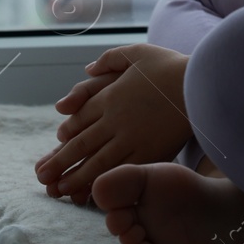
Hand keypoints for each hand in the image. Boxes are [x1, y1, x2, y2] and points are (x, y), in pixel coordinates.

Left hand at [34, 43, 191, 204]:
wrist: (203, 83)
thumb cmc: (172, 66)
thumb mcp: (137, 51)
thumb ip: (109, 59)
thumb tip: (87, 69)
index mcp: (110, 96)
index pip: (79, 118)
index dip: (65, 134)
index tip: (56, 146)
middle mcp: (115, 119)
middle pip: (81, 144)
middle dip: (59, 161)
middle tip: (41, 178)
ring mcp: (132, 138)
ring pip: (96, 162)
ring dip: (75, 177)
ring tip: (60, 190)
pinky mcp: (150, 153)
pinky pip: (122, 171)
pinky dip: (105, 182)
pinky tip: (94, 192)